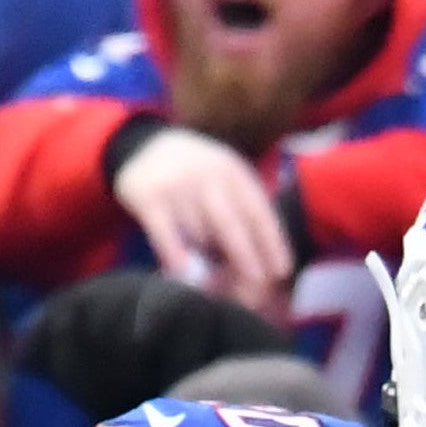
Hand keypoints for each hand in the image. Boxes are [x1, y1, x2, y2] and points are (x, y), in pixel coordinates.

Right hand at [110, 126, 293, 321]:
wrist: (144, 144)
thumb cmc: (196, 172)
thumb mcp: (225, 175)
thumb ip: (244, 207)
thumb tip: (269, 255)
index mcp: (232, 171)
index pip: (257, 210)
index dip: (271, 241)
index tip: (281, 269)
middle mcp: (206, 176)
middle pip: (230, 223)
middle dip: (246, 255)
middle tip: (257, 282)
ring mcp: (176, 186)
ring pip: (198, 234)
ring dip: (207, 259)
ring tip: (214, 281)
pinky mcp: (149, 198)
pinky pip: (165, 234)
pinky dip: (175, 255)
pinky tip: (184, 272)